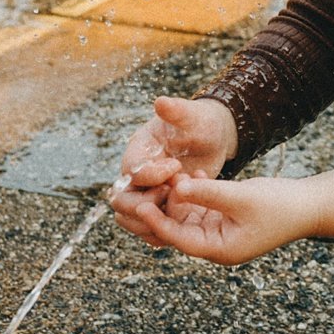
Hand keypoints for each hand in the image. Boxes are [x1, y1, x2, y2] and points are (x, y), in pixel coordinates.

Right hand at [109, 96, 237, 242]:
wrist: (212, 139)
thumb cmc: (201, 123)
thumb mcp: (193, 115)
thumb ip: (177, 111)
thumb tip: (160, 102)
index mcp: (138, 151)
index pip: (131, 171)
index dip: (153, 175)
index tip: (177, 167)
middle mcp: (136, 173)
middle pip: (121, 201)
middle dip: (145, 205)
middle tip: (174, 196)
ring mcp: (146, 192)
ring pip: (130, 219)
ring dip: (151, 222)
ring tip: (179, 213)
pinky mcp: (159, 206)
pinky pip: (148, 226)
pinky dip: (159, 231)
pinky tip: (180, 227)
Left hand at [130, 174, 307, 265]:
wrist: (310, 206)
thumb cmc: (281, 205)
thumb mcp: (242, 197)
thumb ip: (208, 192)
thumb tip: (177, 187)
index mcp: (219, 249)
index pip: (178, 238)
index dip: (157, 221)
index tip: (141, 204)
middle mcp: (216, 244)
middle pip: (177, 229)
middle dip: (163, 208)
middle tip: (148, 186)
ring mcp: (220, 231)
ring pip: (187, 216)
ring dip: (179, 196)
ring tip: (172, 173)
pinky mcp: (226, 218)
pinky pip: (201, 207)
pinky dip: (195, 192)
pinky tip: (195, 173)